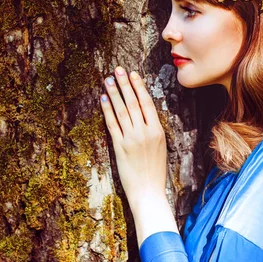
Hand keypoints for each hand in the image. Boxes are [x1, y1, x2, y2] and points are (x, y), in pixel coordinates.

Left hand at [99, 66, 167, 205]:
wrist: (148, 192)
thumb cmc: (155, 172)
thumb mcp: (160, 147)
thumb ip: (152, 130)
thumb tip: (144, 115)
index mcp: (157, 131)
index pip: (147, 103)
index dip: (139, 87)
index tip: (133, 74)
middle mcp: (144, 132)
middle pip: (133, 103)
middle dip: (124, 84)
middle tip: (118, 69)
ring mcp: (131, 139)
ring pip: (121, 110)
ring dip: (114, 93)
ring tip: (108, 79)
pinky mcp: (119, 147)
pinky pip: (112, 125)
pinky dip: (106, 111)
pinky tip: (102, 99)